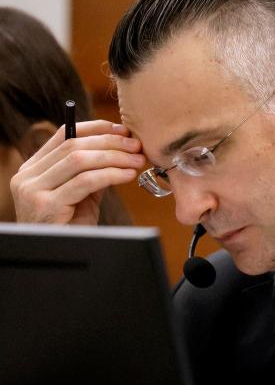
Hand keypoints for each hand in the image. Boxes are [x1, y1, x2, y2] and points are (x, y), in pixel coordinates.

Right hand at [11, 120, 144, 224]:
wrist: (60, 256)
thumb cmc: (70, 226)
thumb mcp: (80, 193)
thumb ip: (91, 171)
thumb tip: (120, 148)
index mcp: (33, 168)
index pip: (63, 135)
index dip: (96, 128)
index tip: (122, 129)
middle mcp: (27, 176)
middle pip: (73, 145)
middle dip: (110, 143)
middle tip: (136, 146)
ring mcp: (33, 190)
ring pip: (79, 161)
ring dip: (114, 157)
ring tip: (137, 160)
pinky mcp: (46, 205)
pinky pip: (85, 181)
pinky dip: (110, 175)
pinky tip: (128, 175)